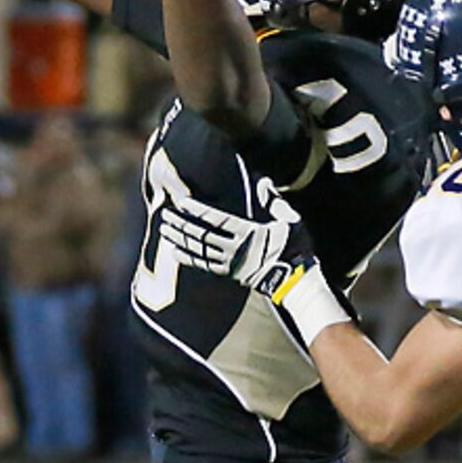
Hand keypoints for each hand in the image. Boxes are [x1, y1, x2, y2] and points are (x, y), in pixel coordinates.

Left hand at [159, 177, 349, 346]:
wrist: (296, 281)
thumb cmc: (295, 248)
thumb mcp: (290, 220)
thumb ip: (273, 200)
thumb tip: (262, 180)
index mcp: (249, 233)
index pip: (216, 220)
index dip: (197, 210)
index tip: (182, 202)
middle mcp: (236, 249)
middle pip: (202, 235)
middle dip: (182, 224)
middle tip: (165, 215)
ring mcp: (231, 263)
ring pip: (199, 250)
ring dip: (180, 240)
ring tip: (165, 230)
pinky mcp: (230, 274)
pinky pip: (204, 266)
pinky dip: (188, 258)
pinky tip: (175, 252)